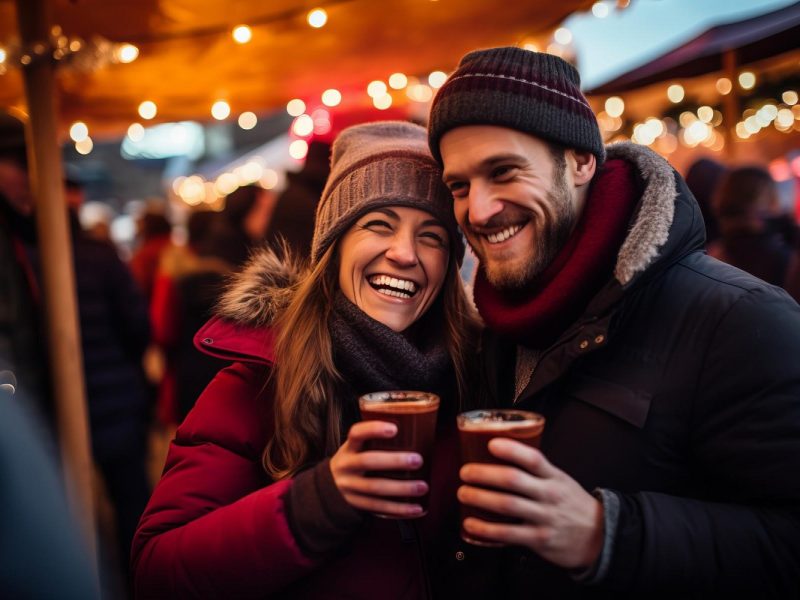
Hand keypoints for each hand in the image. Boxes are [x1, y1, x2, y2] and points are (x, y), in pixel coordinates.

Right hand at [330, 420, 427, 517]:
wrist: (331, 485)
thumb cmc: (355, 460)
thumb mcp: (357, 448)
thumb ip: (376, 441)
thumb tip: (414, 428)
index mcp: (349, 448)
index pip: (356, 434)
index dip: (373, 429)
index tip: (394, 429)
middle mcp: (346, 466)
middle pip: (368, 462)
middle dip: (394, 461)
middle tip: (418, 460)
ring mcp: (349, 486)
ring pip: (375, 488)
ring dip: (401, 488)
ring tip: (422, 486)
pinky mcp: (356, 503)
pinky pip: (378, 508)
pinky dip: (399, 509)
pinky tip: (415, 508)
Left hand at [458, 437, 603, 569]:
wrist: (599, 537)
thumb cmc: (571, 504)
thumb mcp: (560, 480)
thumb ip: (536, 471)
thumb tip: (499, 456)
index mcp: (554, 477)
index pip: (533, 458)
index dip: (511, 450)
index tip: (491, 443)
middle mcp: (549, 495)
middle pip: (513, 480)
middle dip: (484, 474)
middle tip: (465, 472)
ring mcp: (544, 518)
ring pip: (507, 505)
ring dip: (480, 498)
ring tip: (463, 493)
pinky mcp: (539, 540)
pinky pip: (508, 534)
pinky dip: (486, 529)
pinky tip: (471, 524)